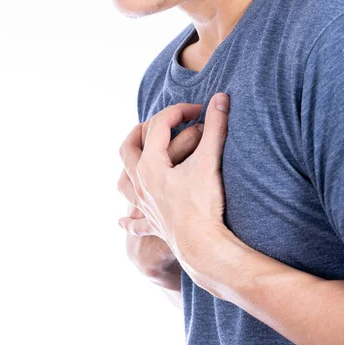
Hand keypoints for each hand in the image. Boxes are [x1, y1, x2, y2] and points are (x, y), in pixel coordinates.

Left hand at [118, 119, 203, 289]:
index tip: (200, 110)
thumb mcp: (211, 161)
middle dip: (140, 130)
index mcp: (150, 164)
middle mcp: (140, 182)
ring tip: (133, 161)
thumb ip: (217, 127)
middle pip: (127, 148)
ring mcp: (143, 204)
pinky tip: (122, 222)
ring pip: (122, 182)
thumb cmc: (204, 203)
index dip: (179, 111)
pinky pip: (134, 222)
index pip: (159, 126)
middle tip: (157, 123)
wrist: (201, 246)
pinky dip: (128, 220)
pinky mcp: (152, 224)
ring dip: (125, 169)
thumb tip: (221, 98)